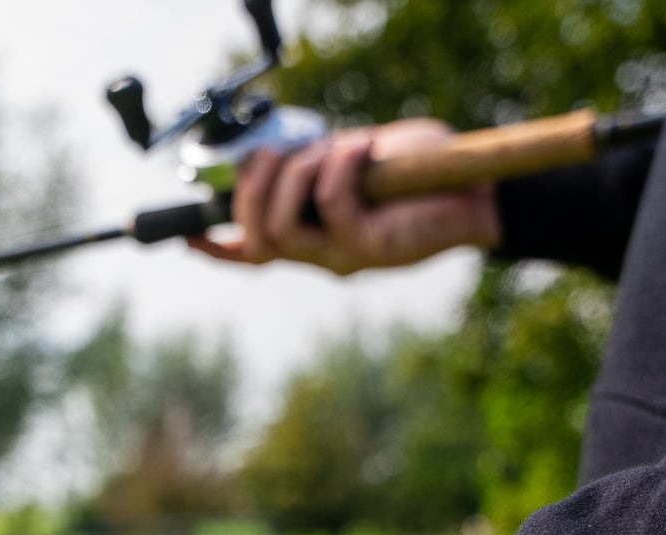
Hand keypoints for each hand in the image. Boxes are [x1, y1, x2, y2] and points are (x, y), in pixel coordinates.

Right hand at [187, 119, 501, 275]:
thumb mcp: (357, 163)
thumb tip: (281, 157)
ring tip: (332, 149)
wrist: (477, 192)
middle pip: (255, 238)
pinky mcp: (369, 246)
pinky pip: (332, 203)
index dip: (216, 248)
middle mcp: (321, 254)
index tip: (187, 237)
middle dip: (250, 190)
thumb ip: (319, 166)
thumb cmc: (422, 173)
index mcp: (313, 238)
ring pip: (282, 225)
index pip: (253, 254)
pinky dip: (340, 166)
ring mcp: (342, 255)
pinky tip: (365, 149)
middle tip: (275, 154)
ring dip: (296, 174)